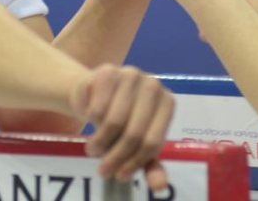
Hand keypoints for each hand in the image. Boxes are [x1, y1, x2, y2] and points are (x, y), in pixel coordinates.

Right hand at [70, 64, 174, 190]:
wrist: (94, 93)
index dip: (135, 163)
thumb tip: (160, 187)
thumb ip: (149, 163)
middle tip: (103, 170)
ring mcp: (131, 74)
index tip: (120, 176)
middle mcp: (153, 85)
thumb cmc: (121, 120)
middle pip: (134, 133)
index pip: (153, 141)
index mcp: (167, 103)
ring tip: (93, 150)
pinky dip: (91, 121)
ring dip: (101, 142)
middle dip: (116, 157)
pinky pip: (98, 106)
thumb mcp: (137, 142)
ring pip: (115, 121)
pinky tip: (89, 123)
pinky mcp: (108, 71)